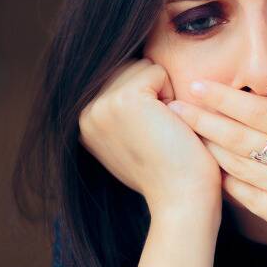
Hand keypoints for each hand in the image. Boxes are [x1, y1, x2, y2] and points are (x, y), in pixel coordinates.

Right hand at [79, 58, 222, 214]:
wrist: (181, 200)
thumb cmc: (170, 173)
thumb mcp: (133, 140)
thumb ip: (122, 113)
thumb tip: (128, 74)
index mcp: (85, 122)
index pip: (120, 78)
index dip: (147, 101)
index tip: (150, 137)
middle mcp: (85, 113)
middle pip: (130, 67)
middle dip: (154, 93)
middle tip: (159, 133)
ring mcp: (101, 105)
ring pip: (143, 67)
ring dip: (163, 92)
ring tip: (164, 129)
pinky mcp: (123, 100)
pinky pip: (157, 71)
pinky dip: (172, 94)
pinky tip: (170, 125)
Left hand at [166, 34, 266, 265]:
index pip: (264, 110)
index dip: (227, 98)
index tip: (199, 86)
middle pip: (242, 135)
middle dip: (204, 119)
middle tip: (171, 106)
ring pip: (242, 166)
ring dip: (209, 149)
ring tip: (180, 135)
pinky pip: (253, 201)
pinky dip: (230, 186)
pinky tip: (210, 176)